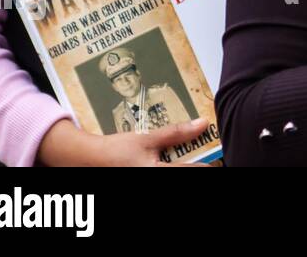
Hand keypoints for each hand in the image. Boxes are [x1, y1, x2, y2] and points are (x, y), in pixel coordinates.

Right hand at [37, 117, 210, 165]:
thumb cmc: (116, 150)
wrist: (88, 161)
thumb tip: (202, 123)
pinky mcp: (144, 182)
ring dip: (182, 166)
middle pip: (182, 174)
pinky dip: (170, 168)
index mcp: (155, 173)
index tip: (218, 161)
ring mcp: (147, 183)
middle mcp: (152, 180)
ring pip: (173, 175)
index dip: (206, 166)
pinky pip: (164, 175)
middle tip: (206, 159)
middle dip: (195, 166)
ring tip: (191, 160)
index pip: (189, 171)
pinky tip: (173, 163)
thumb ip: (176, 133)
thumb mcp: (147, 139)